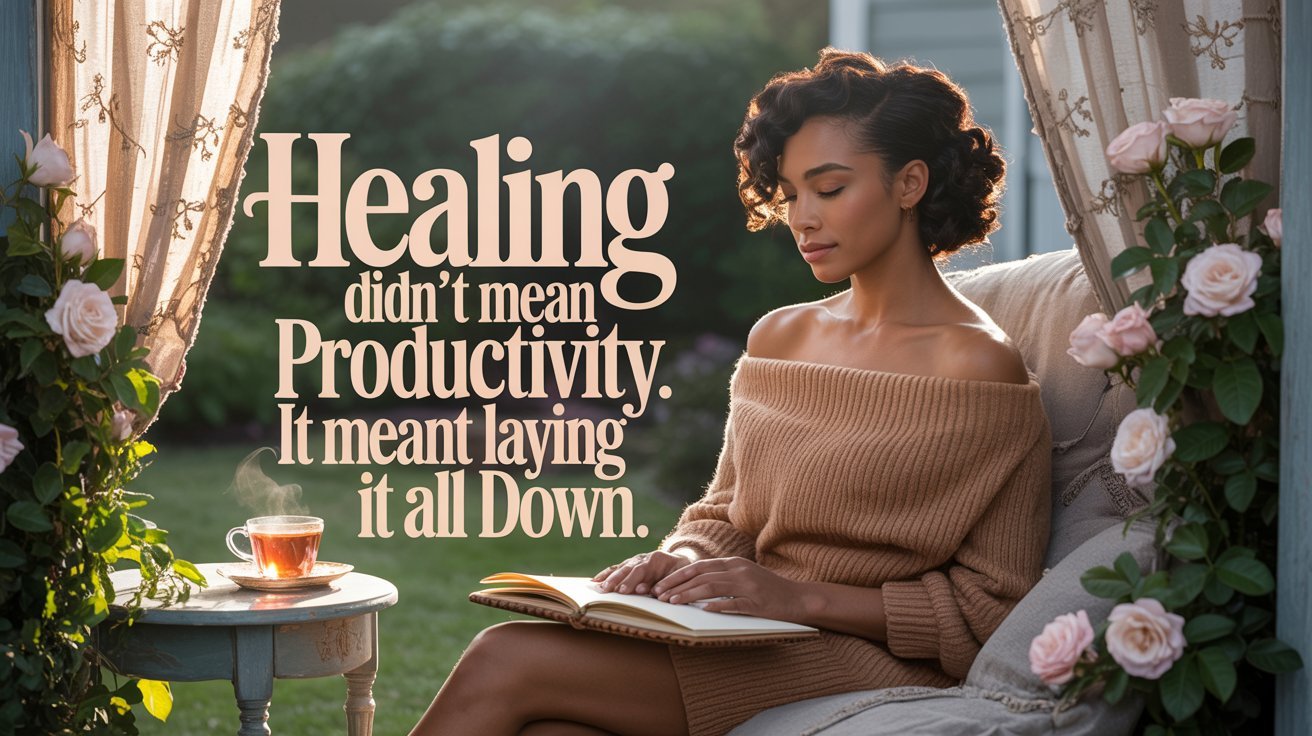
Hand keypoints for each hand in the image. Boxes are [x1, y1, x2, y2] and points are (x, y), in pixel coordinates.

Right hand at [592, 550, 692, 595]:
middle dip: (616, 580)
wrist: (681, 562)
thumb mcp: (678, 576)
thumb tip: (650, 592)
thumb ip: (665, 583)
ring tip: (598, 587)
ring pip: (619, 568)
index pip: (641, 570)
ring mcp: (635, 560)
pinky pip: (616, 569)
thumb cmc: (681, 572)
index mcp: (656, 559)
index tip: (625, 591)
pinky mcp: (630, 565)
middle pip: (627, 568)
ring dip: (608, 578)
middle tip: (607, 590)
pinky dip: (606, 574)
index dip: (632, 580)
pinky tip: (595, 581)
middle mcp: (642, 558)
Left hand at [652, 557, 806, 621]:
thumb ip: (722, 577)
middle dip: (677, 584)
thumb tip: (694, 585)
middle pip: (701, 575)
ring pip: (712, 587)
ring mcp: (748, 585)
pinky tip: (703, 611)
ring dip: (689, 595)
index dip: (678, 576)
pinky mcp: (757, 602)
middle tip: (659, 595)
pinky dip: (718, 606)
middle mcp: (739, 570)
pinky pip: (734, 603)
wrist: (799, 598)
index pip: (699, 566)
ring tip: (673, 602)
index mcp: (734, 563)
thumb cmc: (769, 590)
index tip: (661, 585)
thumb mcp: (744, 577)